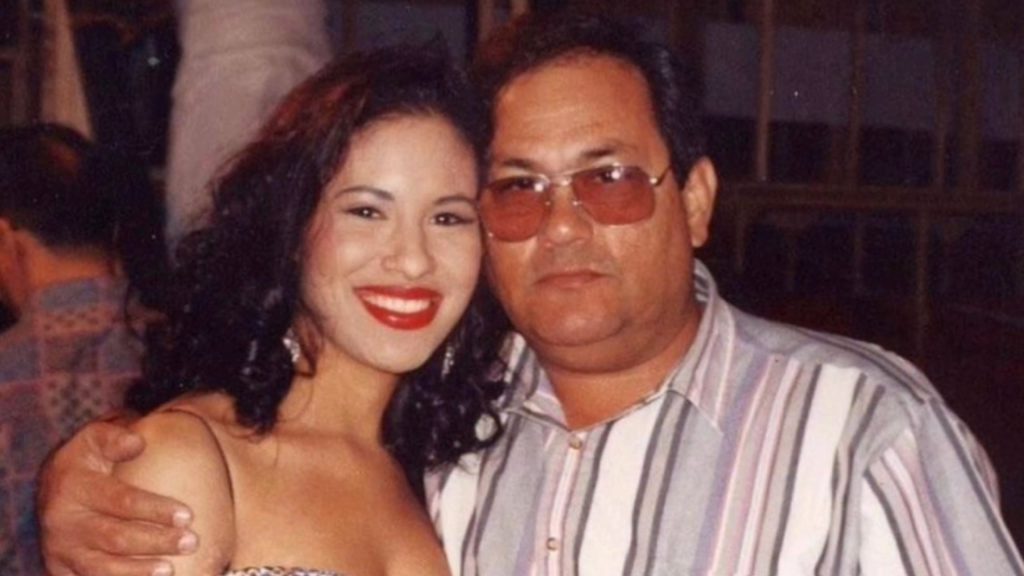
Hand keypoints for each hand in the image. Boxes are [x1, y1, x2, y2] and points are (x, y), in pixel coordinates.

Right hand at [38, 419, 197, 575]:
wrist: (53, 486)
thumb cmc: (87, 459)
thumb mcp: (95, 438)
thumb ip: (115, 437)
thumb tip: (137, 442)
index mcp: (74, 487)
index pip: (121, 501)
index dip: (155, 510)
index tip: (188, 515)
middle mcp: (63, 522)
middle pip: (116, 538)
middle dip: (156, 542)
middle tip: (192, 541)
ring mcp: (60, 549)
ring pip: (102, 568)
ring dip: (139, 570)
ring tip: (172, 569)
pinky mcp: (61, 569)